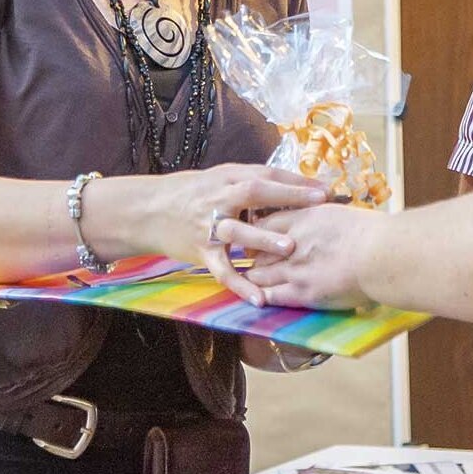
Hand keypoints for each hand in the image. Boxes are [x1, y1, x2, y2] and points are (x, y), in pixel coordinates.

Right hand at [128, 164, 326, 305]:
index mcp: (228, 177)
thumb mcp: (220, 179)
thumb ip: (252, 184)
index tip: (325, 188)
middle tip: (317, 204)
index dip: (295, 180)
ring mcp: (208, 225)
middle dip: (286, 197)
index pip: (266, 174)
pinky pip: (221, 270)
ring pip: (237, 231)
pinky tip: (259, 298)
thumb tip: (295, 186)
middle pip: (254, 192)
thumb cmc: (192, 194)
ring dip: (263, 240)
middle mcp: (218, 198)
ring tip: (289, 248)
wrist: (147, 210)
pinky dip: (239, 285)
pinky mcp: (200, 252)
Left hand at [241, 203, 382, 310]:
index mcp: (304, 217)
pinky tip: (258, 299)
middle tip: (251, 259)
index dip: (259, 231)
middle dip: (253, 255)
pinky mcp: (302, 293)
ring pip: (259, 273)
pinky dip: (261, 297)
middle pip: (257, 248)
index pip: (267, 223)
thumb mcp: (343, 214)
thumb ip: (326, 218)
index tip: (258, 236)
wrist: (381, 254)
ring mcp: (294, 268)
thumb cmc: (373, 232)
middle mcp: (292, 242)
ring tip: (251, 280)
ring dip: (255, 277)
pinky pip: (271, 296)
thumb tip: (328, 221)